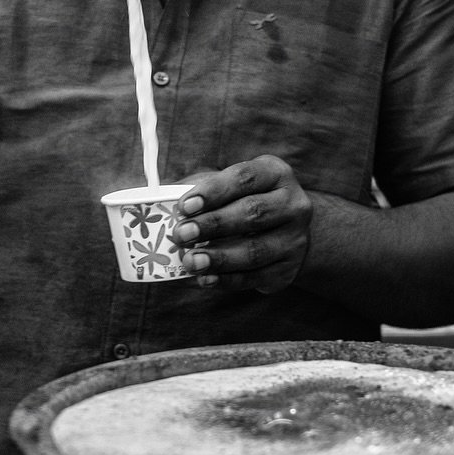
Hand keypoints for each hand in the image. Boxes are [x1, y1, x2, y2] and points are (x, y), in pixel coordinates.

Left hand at [171, 156, 311, 292]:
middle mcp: (294, 204)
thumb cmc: (244, 201)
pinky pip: (256, 277)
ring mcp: (296, 238)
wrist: (286, 231)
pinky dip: (228, 280)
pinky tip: (205, 278)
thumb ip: (198, 188)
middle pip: (253, 213)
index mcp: (275, 174)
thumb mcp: (228, 186)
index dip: (213, 191)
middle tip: (181, 234)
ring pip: (256, 250)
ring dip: (219, 257)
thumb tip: (157, 198)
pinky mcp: (289, 268)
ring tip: (190, 261)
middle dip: (213, 225)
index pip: (244, 178)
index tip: (184, 206)